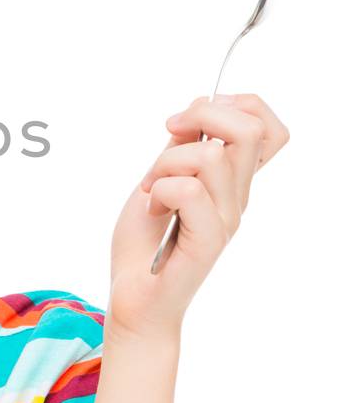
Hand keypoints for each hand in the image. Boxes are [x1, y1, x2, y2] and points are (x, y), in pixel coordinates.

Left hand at [107, 93, 289, 341]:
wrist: (134, 297)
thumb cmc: (144, 243)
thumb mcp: (159, 178)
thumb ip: (180, 147)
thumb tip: (199, 106)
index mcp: (231, 181)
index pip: (269, 129)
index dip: (240, 105)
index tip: (194, 117)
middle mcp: (237, 197)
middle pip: (250, 129)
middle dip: (202, 115)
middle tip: (168, 135)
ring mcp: (226, 218)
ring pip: (211, 156)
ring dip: (167, 162)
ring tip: (152, 187)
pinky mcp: (208, 239)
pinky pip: (188, 191)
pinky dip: (159, 190)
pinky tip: (153, 208)